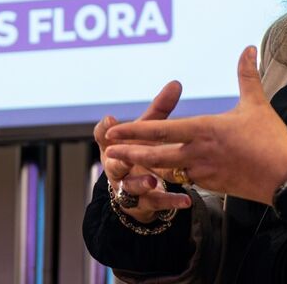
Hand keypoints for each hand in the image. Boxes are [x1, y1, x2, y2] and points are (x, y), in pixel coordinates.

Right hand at [93, 80, 192, 222]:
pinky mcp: (141, 204)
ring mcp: (127, 187)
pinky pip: (154, 204)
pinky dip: (170, 202)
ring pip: (130, 187)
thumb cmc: (141, 151)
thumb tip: (176, 83)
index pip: (102, 134)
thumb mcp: (147, 131)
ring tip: (152, 181)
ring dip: (140, 184)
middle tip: (125, 157)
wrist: (137, 187)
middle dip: (119, 161)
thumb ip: (160, 110)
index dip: (104, 128)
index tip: (110, 120)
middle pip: (113, 164)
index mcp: (113, 146)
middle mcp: (116, 167)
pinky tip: (185, 200)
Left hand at [104, 48, 286, 204]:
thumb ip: (247, 75)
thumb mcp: (257, 104)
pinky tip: (160, 174)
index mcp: (205, 130)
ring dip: (145, 167)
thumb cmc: (272, 139)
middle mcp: (199, 152)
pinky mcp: (212, 186)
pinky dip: (169, 178)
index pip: (162, 130)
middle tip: (107, 152)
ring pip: (166, 170)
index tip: (114, 131)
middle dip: (130, 153)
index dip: (135, 130)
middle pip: (155, 154)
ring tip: (125, 164)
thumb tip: (248, 47)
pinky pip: (185, 181)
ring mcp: (204, 172)